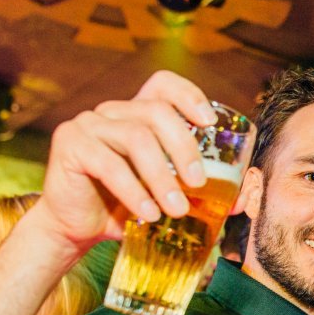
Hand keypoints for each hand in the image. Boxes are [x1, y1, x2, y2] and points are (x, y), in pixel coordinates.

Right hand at [34, 71, 222, 250]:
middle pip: (155, 112)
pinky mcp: (69, 144)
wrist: (76, 230)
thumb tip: (244, 198)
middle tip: (199, 184)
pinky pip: (108, 164)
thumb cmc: (125, 209)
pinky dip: (133, 191)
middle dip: (183, 148)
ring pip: (136, 138)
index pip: (163, 85)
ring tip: (176, 209)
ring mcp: (88, 124)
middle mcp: (112, 112)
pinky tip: (148, 213)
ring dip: (161, 176)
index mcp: (137, 115)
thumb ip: (202, 192)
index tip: (209, 122)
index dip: (188, 95)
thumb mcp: (166, 197)